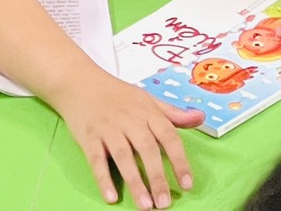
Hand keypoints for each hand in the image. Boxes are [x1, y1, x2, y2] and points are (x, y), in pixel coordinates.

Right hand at [53, 68, 199, 208]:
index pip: (168, 136)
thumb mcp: (147, 99)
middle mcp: (129, 119)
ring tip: (145, 205)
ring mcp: (108, 128)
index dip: (179, 160)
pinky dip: (103, 179)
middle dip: (157, 177)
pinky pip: (96, 160)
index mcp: (147, 111)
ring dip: (135, 182)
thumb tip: (201, 118)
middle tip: (164, 203)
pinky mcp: (88, 137)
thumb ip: (173, 113)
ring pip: (123, 156)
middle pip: (147, 149)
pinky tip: (111, 197)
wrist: (79, 81)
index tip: (187, 183)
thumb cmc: (117, 94)